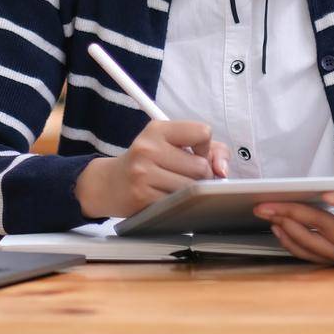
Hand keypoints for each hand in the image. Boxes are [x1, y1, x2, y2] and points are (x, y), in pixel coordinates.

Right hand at [75, 119, 229, 217]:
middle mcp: (149, 148)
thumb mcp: (173, 144)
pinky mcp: (142, 197)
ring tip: (178, 188)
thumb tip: (223, 171)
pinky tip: (167, 198)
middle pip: (200, 166)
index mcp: (158, 129)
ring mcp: (143, 173)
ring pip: (192, 188)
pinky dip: (178, 204)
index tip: (195, 154)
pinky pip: (178, 203)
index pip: (202, 132)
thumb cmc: (148, 162)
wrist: (109, 184)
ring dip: (192, 192)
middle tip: (188, 177)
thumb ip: (210, 149)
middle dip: (202, 176)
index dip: (205, 147)